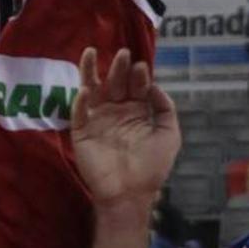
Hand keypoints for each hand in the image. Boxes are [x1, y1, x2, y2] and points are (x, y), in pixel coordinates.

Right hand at [71, 47, 180, 210]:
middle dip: (119, 68)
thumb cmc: (151, 167)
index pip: (135, 86)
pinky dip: (80, 101)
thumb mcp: (169, 135)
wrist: (130, 195)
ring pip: (92, 89)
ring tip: (92, 52)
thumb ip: (165, 108)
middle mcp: (116, 111)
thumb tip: (154, 85)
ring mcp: (97, 119)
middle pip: (115, 82)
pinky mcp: (82, 132)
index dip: (138, 75)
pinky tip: (85, 90)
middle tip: (123, 54)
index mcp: (136, 111)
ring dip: (91, 71)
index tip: (141, 67)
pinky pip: (79, 113)